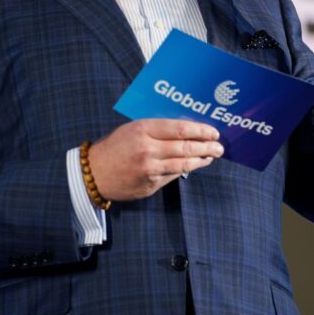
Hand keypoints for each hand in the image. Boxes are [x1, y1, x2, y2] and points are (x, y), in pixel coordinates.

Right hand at [88, 119, 223, 200]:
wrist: (94, 173)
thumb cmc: (115, 146)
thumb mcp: (133, 129)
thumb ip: (157, 129)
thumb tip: (187, 130)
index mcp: (143, 130)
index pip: (179, 128)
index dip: (200, 130)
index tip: (213, 132)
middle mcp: (147, 149)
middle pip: (185, 147)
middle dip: (207, 146)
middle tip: (219, 146)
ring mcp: (150, 169)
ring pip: (183, 163)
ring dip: (201, 160)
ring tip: (212, 156)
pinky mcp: (150, 185)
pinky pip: (173, 175)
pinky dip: (187, 169)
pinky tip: (195, 165)